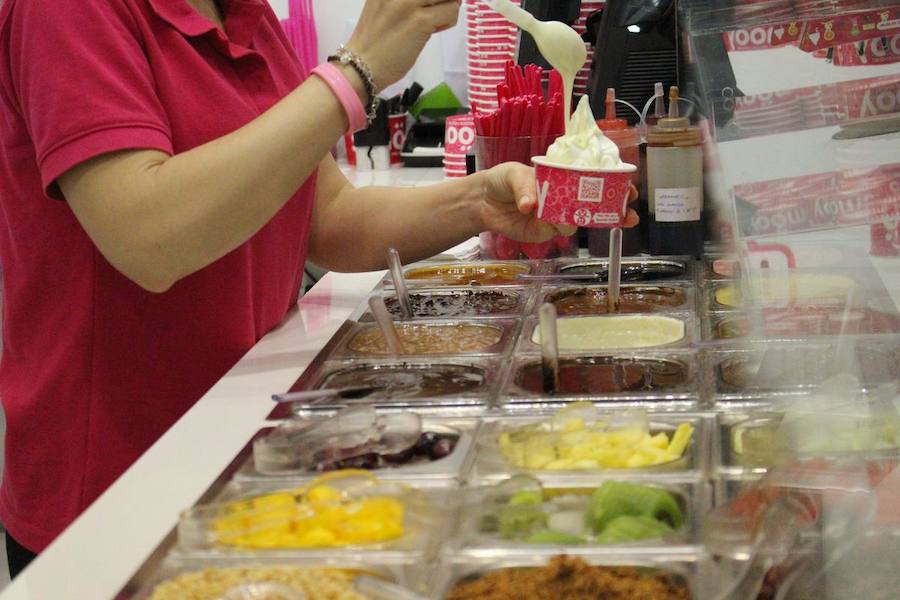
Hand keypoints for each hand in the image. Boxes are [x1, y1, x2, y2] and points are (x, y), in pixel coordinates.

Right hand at [347, 0, 460, 91]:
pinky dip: (448, 20)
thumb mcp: (382, 6)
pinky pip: (451, 10)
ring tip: (435, 20)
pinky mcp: (420, 20)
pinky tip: (434, 30)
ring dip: (449, 6)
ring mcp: (409, 2)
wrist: (361, 65)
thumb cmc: (372, 42)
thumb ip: (402, 0)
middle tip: (437, 10)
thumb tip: (430, 0)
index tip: (429, 5)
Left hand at [476, 162, 639, 242]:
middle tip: (627, 211)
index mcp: (564, 178)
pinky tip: (550, 222)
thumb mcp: (513, 174)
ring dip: (581, 218)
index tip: (629, 188)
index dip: (614, 184)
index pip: (594, 180)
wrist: (483, 202)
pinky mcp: (544, 232)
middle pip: (595, 205)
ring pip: (578, 221)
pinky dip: (558, 228)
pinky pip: (558, 233)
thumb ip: (524, 186)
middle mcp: (565, 198)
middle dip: (615, 210)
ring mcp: (556, 217)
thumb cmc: (503, 180)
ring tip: (574, 214)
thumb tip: (531, 204)